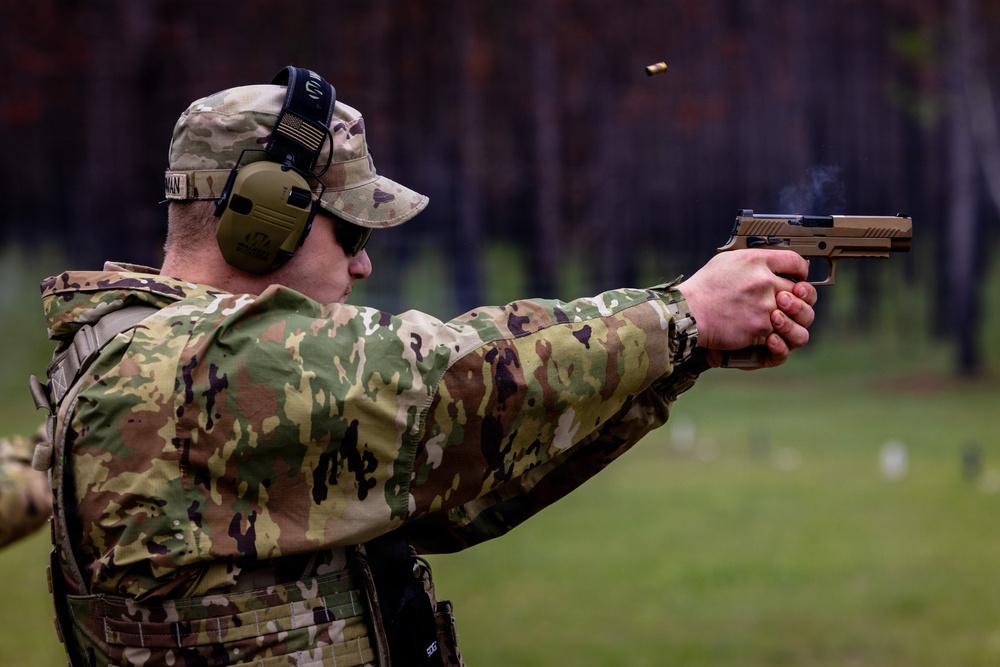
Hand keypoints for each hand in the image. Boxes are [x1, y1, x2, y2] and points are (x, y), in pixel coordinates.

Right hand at [677, 250, 817, 368]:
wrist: (688, 313)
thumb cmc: (702, 288)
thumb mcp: (726, 261)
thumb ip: (751, 261)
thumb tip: (766, 264)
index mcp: (756, 261)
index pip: (795, 261)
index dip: (801, 270)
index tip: (798, 278)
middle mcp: (765, 281)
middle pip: (803, 291)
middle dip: (800, 299)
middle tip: (789, 304)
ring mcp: (765, 306)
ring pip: (801, 316)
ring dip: (795, 321)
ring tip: (781, 322)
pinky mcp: (760, 329)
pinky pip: (782, 337)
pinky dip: (778, 341)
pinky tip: (769, 339)